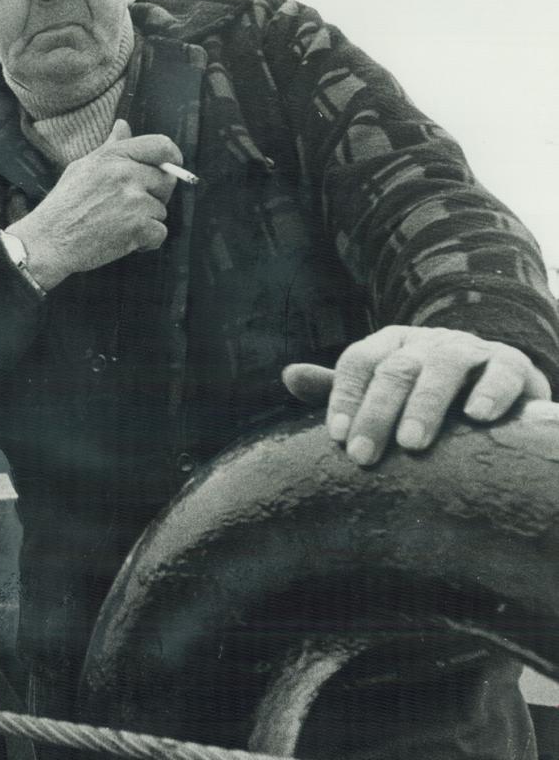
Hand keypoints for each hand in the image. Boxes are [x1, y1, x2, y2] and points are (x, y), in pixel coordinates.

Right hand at [6, 119, 181, 289]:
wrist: (49, 240)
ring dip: (146, 221)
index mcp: (114, 156)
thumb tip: (123, 125)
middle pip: (166, 181)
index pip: (160, 146)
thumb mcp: (83, 167)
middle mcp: (126, 174)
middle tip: (131, 206)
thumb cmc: (64, 205)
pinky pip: (160, 232)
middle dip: (155, 195)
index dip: (172, 157)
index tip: (172, 167)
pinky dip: (146, 241)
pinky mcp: (139, 227)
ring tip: (118, 224)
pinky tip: (124, 240)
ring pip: (161, 210)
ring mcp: (134, 201)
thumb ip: (110, 148)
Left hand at [281, 325, 551, 465]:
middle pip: (396, 369)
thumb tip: (288, 376)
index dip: (344, 397)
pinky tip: (477, 417)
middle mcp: (426, 342)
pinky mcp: (511, 364)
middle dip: (377, 412)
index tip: (338, 438)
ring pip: (445, 366)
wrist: (492, 383)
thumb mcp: (379, 389)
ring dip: (426, 403)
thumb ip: (337, 388)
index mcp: (390, 345)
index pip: (358, 362)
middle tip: (365, 456)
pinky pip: (502, 371)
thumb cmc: (423, 395)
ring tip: (412, 442)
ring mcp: (469, 350)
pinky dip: (490, 391)